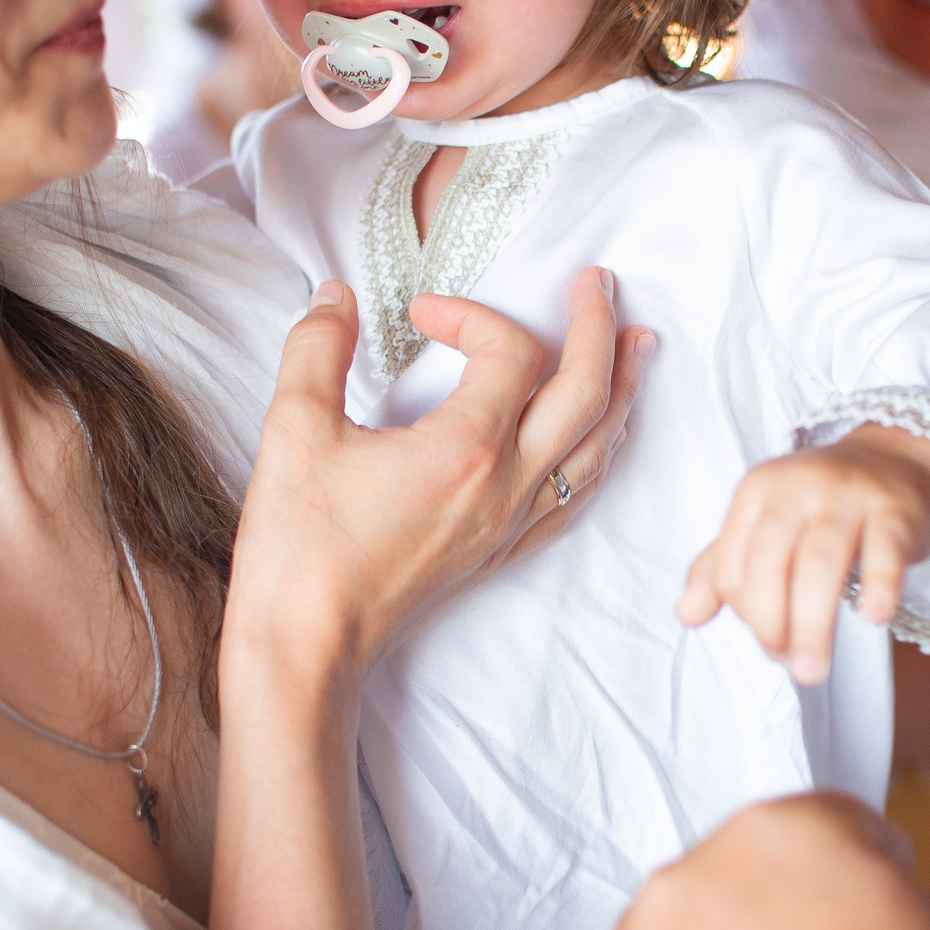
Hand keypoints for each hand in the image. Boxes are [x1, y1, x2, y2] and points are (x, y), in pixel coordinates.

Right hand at [231, 267, 648, 669]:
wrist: (307, 646)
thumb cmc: (300, 549)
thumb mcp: (294, 431)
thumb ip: (317, 349)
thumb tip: (335, 297)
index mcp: (466, 450)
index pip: (509, 352)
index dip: (472, 313)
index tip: (422, 312)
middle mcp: (505, 487)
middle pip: (586, 393)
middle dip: (598, 328)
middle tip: (599, 283)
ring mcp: (509, 524)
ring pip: (597, 447)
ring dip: (619, 388)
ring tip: (635, 348)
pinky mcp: (499, 552)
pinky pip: (574, 495)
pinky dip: (598, 452)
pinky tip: (599, 437)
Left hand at [677, 425, 929, 686]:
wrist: (898, 463)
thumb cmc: (821, 505)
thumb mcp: (765, 524)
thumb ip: (722, 568)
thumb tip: (686, 615)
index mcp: (758, 491)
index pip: (732, 561)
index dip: (743, 610)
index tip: (769, 643)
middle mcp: (797, 486)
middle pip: (769, 561)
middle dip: (770, 621)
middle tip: (786, 663)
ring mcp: (848, 494)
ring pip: (821, 562)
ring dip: (812, 623)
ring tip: (811, 669)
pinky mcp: (896, 509)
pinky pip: (885, 550)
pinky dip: (879, 585)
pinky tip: (873, 618)